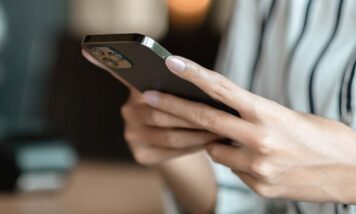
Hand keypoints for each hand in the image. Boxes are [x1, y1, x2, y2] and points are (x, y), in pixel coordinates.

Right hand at [82, 50, 220, 165]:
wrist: (182, 146)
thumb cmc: (184, 112)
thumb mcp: (181, 94)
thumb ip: (180, 86)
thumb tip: (194, 80)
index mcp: (137, 90)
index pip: (121, 74)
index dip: (106, 63)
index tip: (89, 51)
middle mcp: (128, 111)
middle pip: (159, 111)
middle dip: (190, 114)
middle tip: (216, 113)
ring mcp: (131, 134)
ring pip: (169, 133)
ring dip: (196, 132)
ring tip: (219, 129)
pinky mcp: (140, 155)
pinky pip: (171, 150)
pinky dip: (192, 146)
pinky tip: (207, 142)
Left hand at [142, 56, 355, 204]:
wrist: (353, 171)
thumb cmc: (322, 137)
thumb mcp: (288, 116)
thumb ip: (253, 117)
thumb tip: (222, 121)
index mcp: (269, 113)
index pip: (222, 89)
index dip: (194, 75)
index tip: (172, 64)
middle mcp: (260, 139)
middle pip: (204, 120)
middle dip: (172, 108)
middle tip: (149, 98)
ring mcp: (258, 166)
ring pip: (217, 151)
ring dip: (219, 144)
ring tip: (243, 141)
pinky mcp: (260, 187)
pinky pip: (234, 171)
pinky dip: (238, 163)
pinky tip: (261, 162)